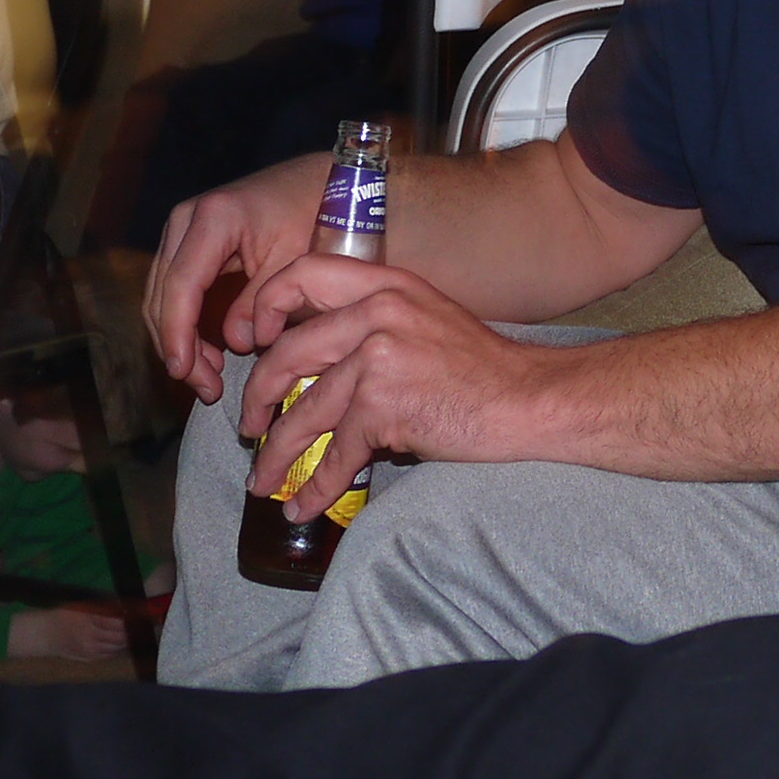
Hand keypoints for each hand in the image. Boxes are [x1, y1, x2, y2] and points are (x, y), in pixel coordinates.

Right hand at [3, 602, 131, 660]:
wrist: (46, 634)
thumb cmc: (64, 615)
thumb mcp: (82, 606)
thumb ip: (102, 608)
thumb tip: (124, 607)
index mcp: (88, 620)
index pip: (117, 622)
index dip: (131, 619)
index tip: (141, 613)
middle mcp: (91, 637)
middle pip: (120, 636)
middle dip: (132, 630)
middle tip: (143, 623)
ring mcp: (90, 650)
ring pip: (117, 647)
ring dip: (127, 639)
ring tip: (135, 631)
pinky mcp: (90, 658)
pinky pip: (110, 654)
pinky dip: (118, 648)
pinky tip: (122, 641)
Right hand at [144, 151, 334, 398]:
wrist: (324, 182)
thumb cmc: (317, 216)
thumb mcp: (296, 264)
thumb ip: (262, 304)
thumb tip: (234, 344)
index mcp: (215, 219)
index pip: (182, 286)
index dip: (178, 334)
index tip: (184, 372)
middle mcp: (187, 219)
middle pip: (164, 294)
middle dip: (178, 346)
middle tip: (205, 387)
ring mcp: (183, 229)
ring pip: (163, 296)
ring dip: (179, 340)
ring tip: (207, 379)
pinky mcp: (188, 242)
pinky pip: (175, 289)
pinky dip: (185, 324)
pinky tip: (205, 354)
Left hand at [238, 264, 541, 513]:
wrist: (529, 399)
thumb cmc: (482, 368)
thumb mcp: (425, 319)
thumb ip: (373, 324)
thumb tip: (316, 365)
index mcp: (385, 284)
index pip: (303, 274)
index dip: (267, 306)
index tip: (255, 342)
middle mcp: (377, 312)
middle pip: (287, 352)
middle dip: (258, 397)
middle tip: (249, 426)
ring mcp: (379, 358)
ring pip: (304, 411)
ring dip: (277, 454)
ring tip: (264, 480)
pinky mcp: (385, 405)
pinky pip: (336, 451)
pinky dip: (315, 485)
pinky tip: (304, 504)